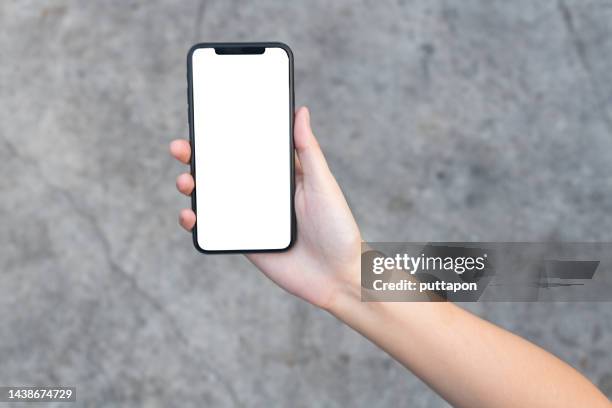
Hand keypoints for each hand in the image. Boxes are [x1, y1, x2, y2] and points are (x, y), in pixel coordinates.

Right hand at [170, 107, 361, 308]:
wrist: (337, 278)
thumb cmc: (338, 228)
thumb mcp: (323, 184)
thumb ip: (308, 150)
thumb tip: (300, 111)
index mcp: (279, 175)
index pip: (246, 149)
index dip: (223, 136)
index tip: (202, 121)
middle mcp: (261, 194)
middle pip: (221, 170)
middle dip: (195, 157)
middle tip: (181, 148)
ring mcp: (249, 217)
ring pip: (211, 197)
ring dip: (190, 186)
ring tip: (184, 181)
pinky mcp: (243, 241)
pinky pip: (213, 228)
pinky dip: (195, 221)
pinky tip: (190, 215)